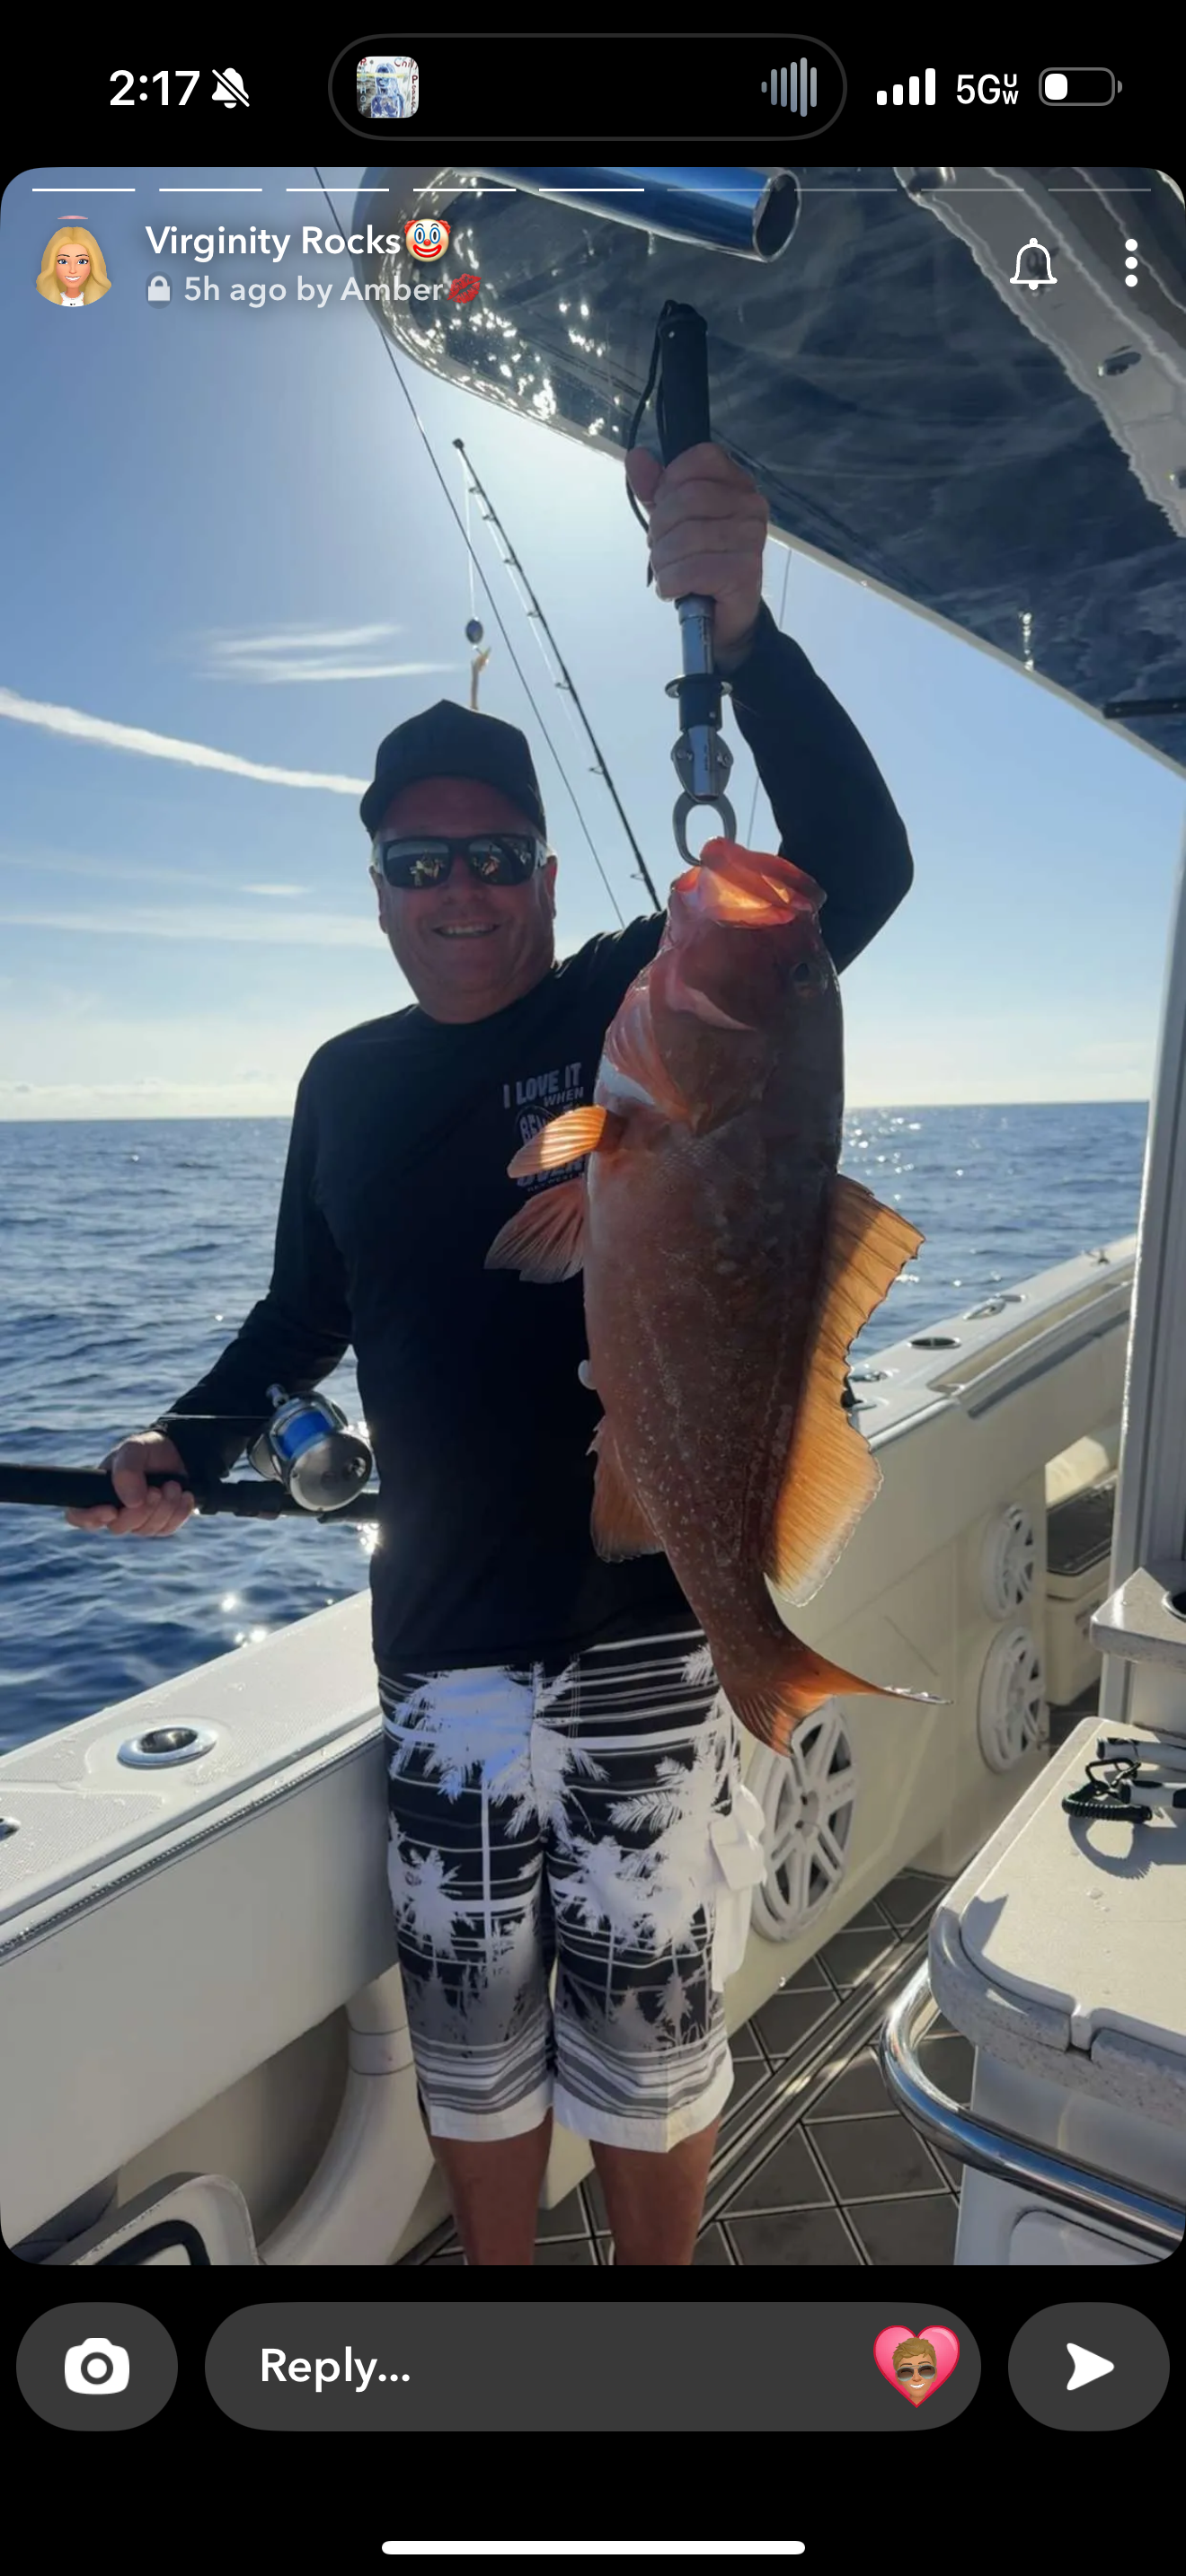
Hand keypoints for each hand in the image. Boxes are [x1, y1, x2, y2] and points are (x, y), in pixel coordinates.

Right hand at [64, 1431, 196, 1536]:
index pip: (78, 1516)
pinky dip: (179, 1511)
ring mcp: (138, 1521)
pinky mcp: (160, 1525)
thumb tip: (131, 1502)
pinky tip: (184, 1494)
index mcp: (98, 1493)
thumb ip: (126, 1471)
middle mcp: (115, 1511)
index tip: (110, 1510)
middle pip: (118, 1527)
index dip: (89, 1518)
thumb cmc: (146, 1450)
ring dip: (164, 1507)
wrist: (177, 1452)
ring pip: (146, 1530)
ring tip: (173, 1484)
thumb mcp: (133, 1449)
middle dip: (140, 1510)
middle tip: (156, 1489)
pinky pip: (167, 1528)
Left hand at [626, 441, 768, 668]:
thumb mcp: (673, 520)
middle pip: (685, 500)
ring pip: (684, 537)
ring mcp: (751, 538)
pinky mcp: (744, 572)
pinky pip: (690, 570)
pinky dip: (672, 584)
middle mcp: (751, 505)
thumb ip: (655, 489)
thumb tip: (636, 457)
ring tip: (672, 573)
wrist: (724, 616)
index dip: (669, 485)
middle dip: (660, 531)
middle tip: (665, 552)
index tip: (667, 511)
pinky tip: (678, 590)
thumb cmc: (701, 561)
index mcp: (737, 484)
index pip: (698, 460)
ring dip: (664, 562)